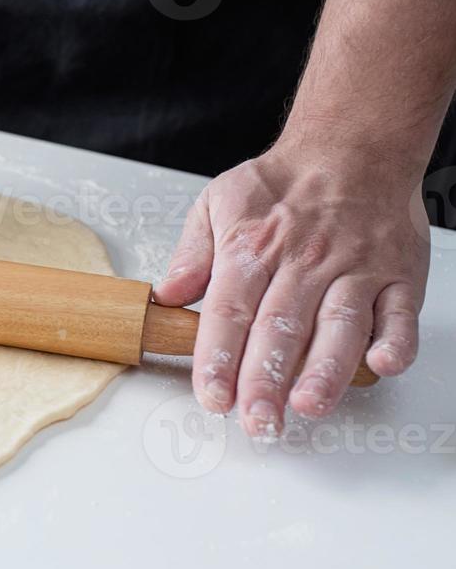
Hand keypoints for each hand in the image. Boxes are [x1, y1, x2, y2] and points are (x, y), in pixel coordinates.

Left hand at [154, 139, 428, 437]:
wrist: (351, 146)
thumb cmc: (280, 184)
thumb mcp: (217, 203)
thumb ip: (192, 254)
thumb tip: (167, 295)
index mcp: (253, 247)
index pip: (230, 311)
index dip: (219, 357)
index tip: (212, 395)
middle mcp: (304, 260)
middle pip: (281, 327)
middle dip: (266, 380)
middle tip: (257, 421)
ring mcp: (356, 268)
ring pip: (339, 325)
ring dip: (324, 370)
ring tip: (307, 406)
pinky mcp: (400, 274)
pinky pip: (400, 312)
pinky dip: (395, 340)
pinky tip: (383, 365)